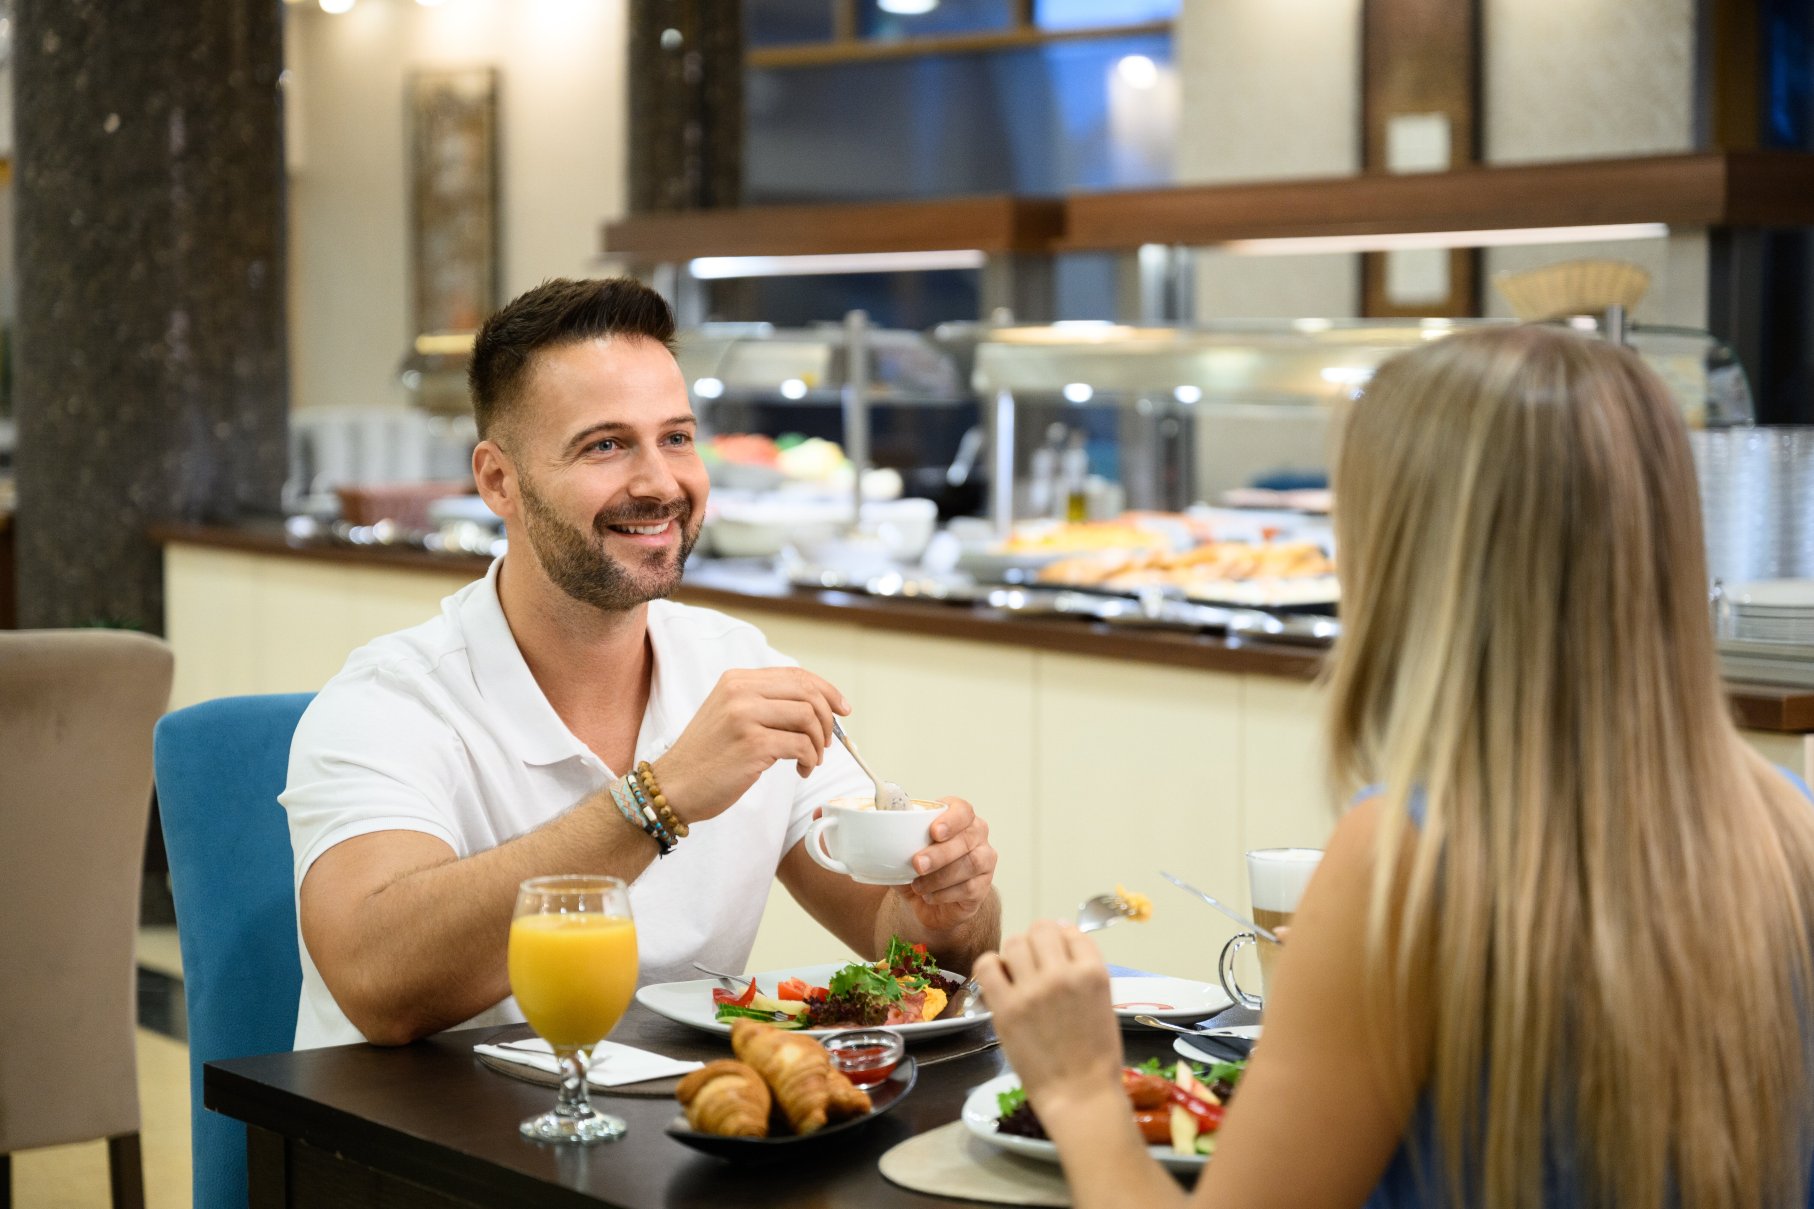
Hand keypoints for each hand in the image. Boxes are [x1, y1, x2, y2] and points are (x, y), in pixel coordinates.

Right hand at [653, 668, 848, 823]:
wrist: (673, 786)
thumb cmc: (706, 758)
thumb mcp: (729, 715)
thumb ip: (764, 704)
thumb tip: (815, 707)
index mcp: (736, 680)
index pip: (796, 675)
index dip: (826, 690)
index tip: (842, 709)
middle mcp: (740, 692)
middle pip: (807, 692)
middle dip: (827, 718)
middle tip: (827, 742)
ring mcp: (745, 716)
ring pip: (808, 717)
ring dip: (819, 743)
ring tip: (811, 759)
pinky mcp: (753, 744)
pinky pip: (801, 745)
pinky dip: (810, 759)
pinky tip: (801, 770)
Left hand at [897, 797, 997, 932]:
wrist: (929, 902)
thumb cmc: (919, 869)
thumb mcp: (904, 852)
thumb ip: (895, 841)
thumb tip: (874, 838)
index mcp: (958, 818)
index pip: (962, 810)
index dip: (951, 819)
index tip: (934, 831)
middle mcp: (976, 835)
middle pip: (968, 837)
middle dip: (941, 852)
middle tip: (917, 864)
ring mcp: (984, 860)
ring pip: (972, 863)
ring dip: (941, 875)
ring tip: (918, 885)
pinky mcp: (983, 886)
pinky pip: (970, 887)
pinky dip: (946, 893)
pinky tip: (930, 896)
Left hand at [972, 921, 1124, 1115]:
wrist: (1080, 1095)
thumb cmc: (1095, 1056)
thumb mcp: (1103, 1002)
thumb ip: (1083, 969)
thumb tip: (1063, 932)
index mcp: (1093, 973)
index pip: (1072, 933)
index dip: (1063, 940)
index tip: (1058, 952)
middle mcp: (1062, 975)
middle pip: (1042, 930)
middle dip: (1040, 941)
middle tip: (1037, 961)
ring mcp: (1032, 990)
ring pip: (1015, 942)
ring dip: (1016, 952)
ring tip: (1019, 972)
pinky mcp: (1006, 1008)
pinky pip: (987, 965)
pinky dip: (991, 965)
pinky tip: (1000, 979)